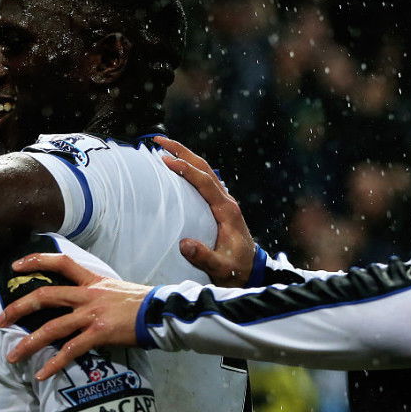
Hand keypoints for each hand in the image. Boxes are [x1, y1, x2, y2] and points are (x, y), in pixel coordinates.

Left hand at [0, 252, 151, 379]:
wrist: (161, 313)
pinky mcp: (99, 334)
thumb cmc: (140, 302)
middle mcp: (87, 295)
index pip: (60, 262)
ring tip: (13, 355)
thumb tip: (76, 298)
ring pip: (52, 328)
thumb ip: (93, 291)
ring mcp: (92, 315)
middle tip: (1, 320)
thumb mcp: (113, 287)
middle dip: (19, 308)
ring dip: (30, 343)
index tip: (15, 267)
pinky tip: (42, 374)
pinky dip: (55, 364)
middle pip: (45, 296)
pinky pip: (71, 350)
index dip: (35, 261)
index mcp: (91, 281)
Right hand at [154, 136, 254, 287]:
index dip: (185, 169)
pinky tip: (175, 169)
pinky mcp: (217, 206)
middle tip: (158, 140)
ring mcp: (222, 202)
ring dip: (184, 156)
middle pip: (203, 168)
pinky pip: (201, 181)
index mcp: (226, 211)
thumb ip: (204, 257)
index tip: (165, 159)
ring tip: (162, 147)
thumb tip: (184, 244)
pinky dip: (188, 170)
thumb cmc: (236, 269)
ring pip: (203, 171)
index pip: (205, 182)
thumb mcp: (221, 268)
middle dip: (182, 151)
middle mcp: (225, 201)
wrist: (251, 271)